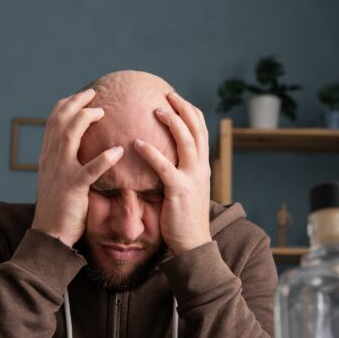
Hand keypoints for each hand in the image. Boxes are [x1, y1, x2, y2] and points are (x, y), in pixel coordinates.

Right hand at [32, 88, 123, 247]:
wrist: (49, 234)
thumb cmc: (59, 208)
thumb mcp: (57, 179)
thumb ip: (65, 162)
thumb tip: (80, 149)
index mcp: (47, 157)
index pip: (52, 121)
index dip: (67, 104)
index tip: (83, 96)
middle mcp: (51, 160)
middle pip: (59, 120)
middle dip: (76, 102)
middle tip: (93, 93)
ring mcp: (60, 172)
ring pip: (69, 136)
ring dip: (85, 119)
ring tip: (102, 112)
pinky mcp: (72, 188)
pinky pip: (89, 170)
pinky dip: (104, 158)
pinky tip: (118, 151)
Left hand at [134, 91, 211, 254]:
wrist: (192, 243)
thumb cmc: (183, 218)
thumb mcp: (186, 189)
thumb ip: (178, 171)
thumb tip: (163, 158)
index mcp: (202, 166)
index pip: (202, 130)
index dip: (190, 111)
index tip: (176, 97)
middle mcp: (201, 168)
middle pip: (197, 129)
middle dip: (183, 108)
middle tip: (168, 94)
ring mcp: (192, 178)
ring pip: (186, 141)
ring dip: (172, 122)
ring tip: (156, 110)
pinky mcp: (179, 190)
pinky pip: (164, 166)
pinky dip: (151, 152)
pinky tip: (136, 143)